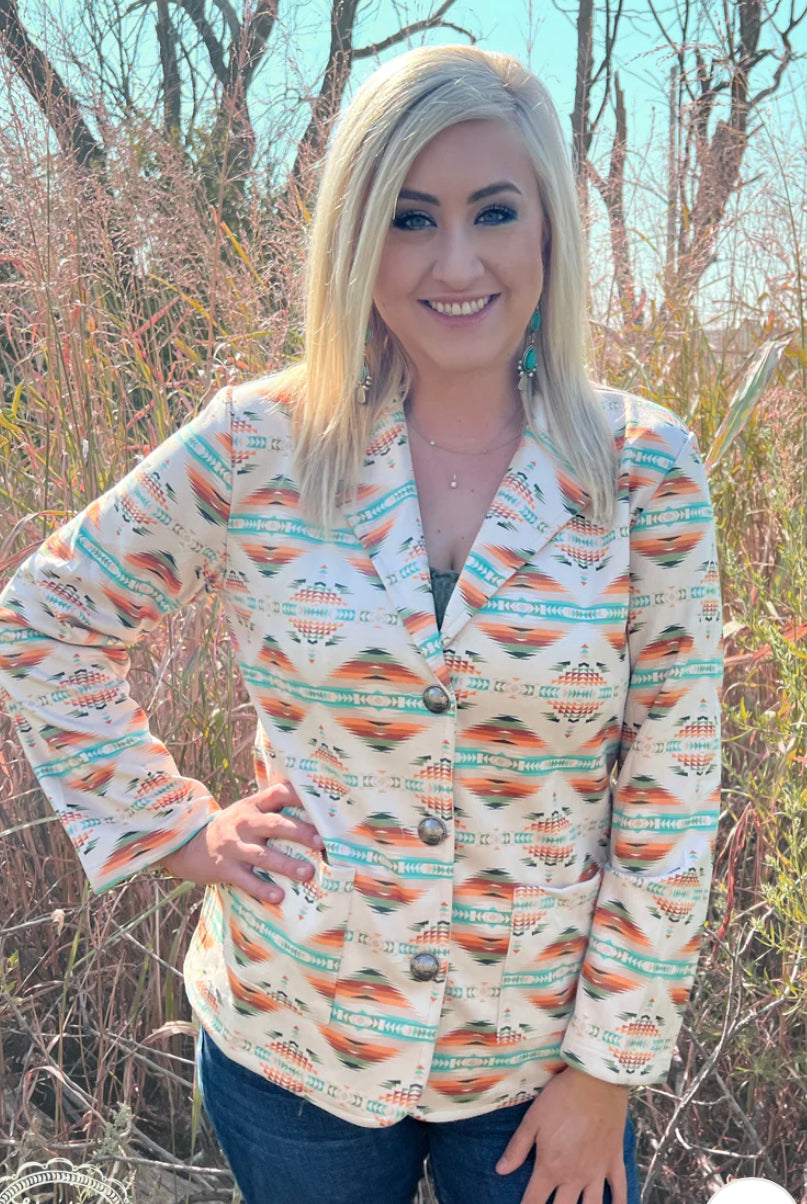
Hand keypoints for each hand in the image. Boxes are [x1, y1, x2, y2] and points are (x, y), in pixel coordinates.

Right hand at [157, 781, 323, 903]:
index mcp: (253, 805)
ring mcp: (234, 846)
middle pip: (276, 825)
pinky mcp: (225, 868)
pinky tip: (278, 896)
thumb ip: (271, 808)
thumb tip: (311, 809)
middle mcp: (245, 823)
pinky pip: (246, 880)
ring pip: (263, 855)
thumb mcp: (246, 811)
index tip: (322, 806)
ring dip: (287, 864)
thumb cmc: (231, 828)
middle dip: (300, 833)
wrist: (188, 846)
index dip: (300, 797)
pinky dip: (262, 888)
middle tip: (322, 843)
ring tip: (308, 873)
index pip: (278, 794)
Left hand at [495, 1065, 628, 1203]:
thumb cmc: (560, 1098)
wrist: (596, 1082)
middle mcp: (574, 1177)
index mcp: (551, 1168)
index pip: (534, 1201)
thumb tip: (501, 1171)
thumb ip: (517, 1148)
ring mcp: (597, 1172)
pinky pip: (620, 1192)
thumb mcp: (532, 1120)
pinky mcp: (614, 1162)